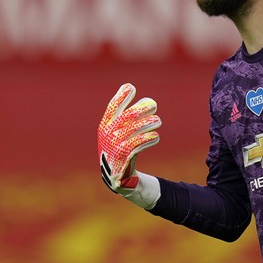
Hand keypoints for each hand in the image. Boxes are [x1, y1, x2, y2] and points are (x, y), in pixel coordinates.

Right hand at [98, 83, 160, 206]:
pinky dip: (147, 139)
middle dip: (141, 109)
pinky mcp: (121, 158)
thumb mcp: (121, 133)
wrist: (118, 175)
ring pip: (133, 130)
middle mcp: (107, 134)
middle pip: (125, 117)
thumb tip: (148, 102)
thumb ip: (131, 118)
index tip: (131, 87)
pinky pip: (136, 145)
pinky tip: (156, 137)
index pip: (112, 107)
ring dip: (148, 124)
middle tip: (154, 105)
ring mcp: (113, 146)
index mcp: (105, 125)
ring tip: (158, 121)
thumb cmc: (122, 148)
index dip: (121, 96)